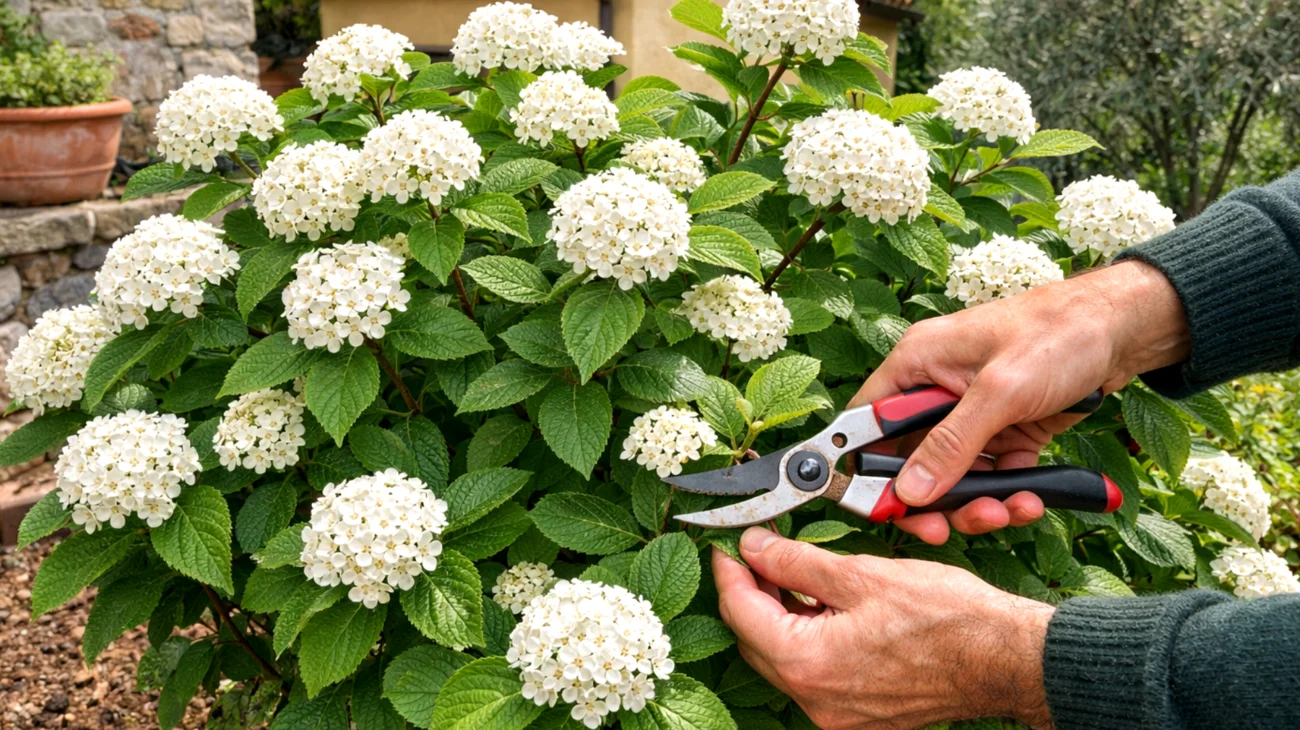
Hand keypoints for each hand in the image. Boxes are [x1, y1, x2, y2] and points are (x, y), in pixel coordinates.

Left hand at [714, 529, 1056, 729]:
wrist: (1007, 659)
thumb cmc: (948, 618)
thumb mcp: (861, 575)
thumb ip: (796, 562)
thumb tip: (754, 547)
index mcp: (808, 665)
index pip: (740, 612)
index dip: (729, 570)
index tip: (726, 544)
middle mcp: (816, 701)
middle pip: (756, 640)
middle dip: (750, 593)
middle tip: (756, 551)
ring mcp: (838, 714)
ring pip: (785, 658)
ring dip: (779, 615)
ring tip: (788, 571)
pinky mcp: (859, 715)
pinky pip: (815, 673)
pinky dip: (809, 637)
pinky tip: (820, 606)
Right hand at [849, 261, 1189, 543]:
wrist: (1126, 329)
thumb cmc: (1059, 334)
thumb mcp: (1001, 391)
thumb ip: (952, 443)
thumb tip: (909, 491)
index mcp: (917, 363)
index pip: (867, 423)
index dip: (867, 469)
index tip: (884, 509)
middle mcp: (935, 389)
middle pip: (909, 459)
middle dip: (930, 499)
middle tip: (943, 530)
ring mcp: (971, 412)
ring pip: (952, 475)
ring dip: (974, 503)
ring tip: (1007, 512)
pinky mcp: (1004, 430)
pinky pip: (991, 474)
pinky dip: (1007, 494)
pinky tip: (1030, 500)